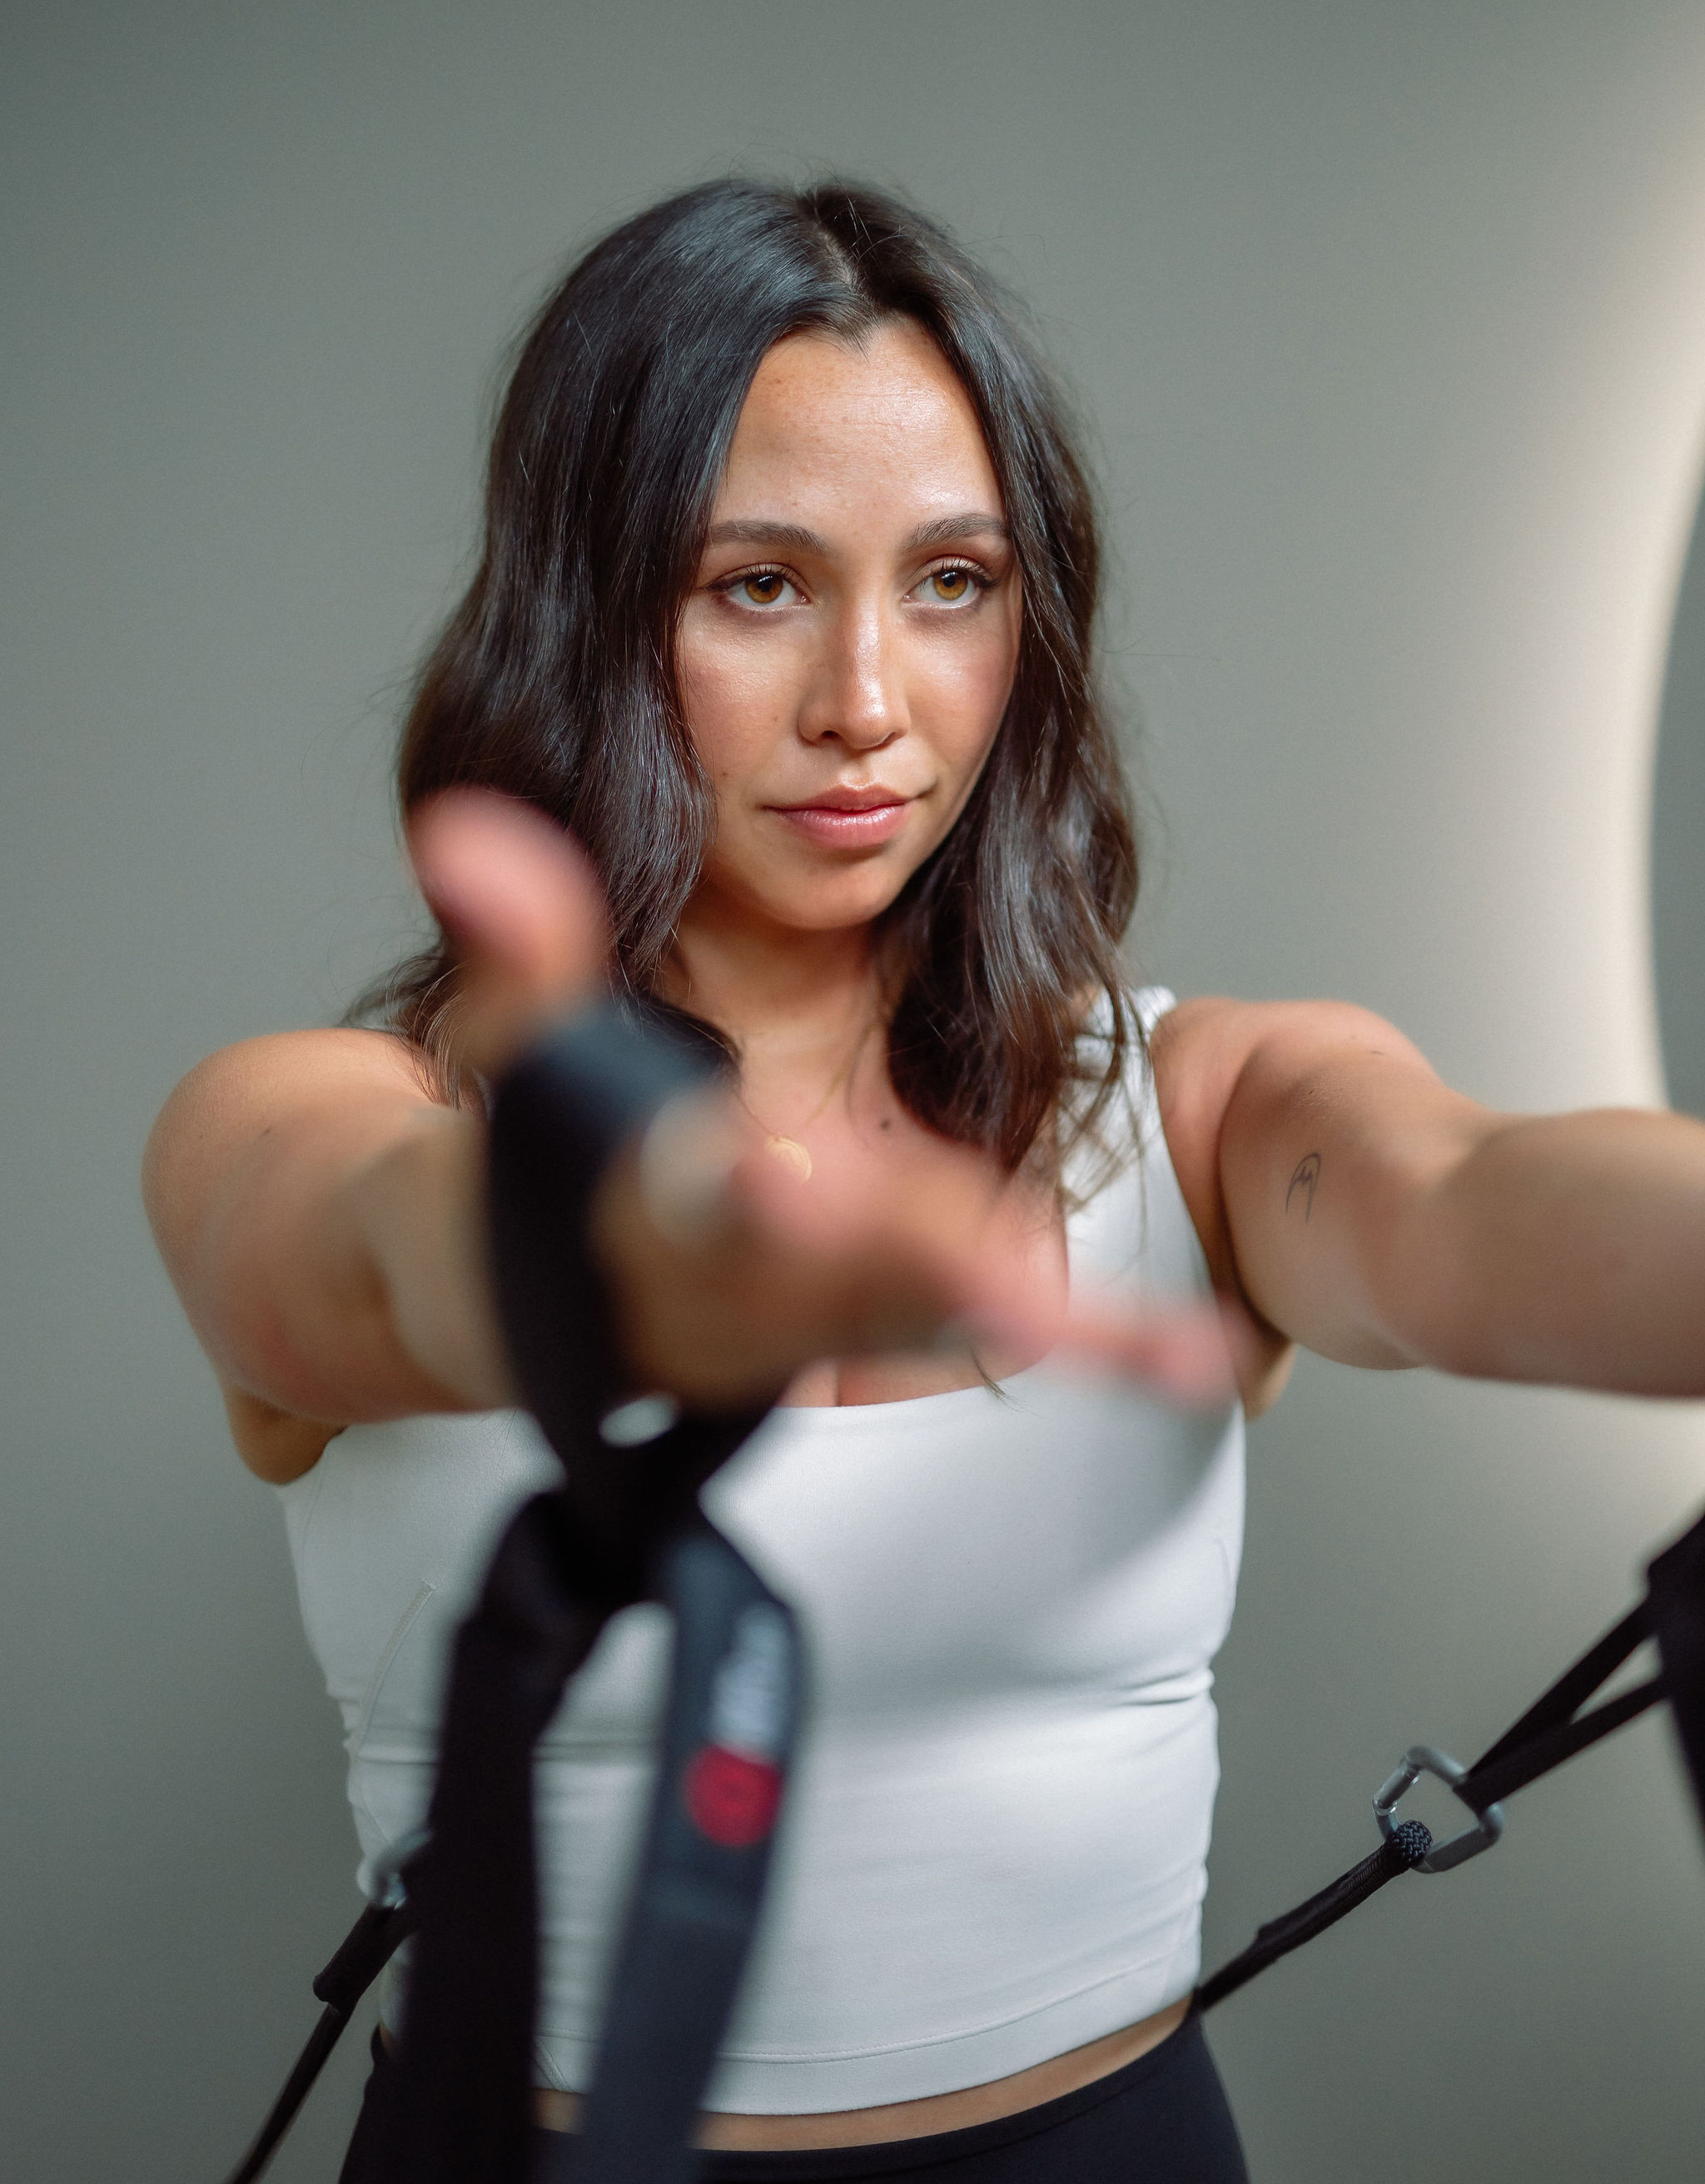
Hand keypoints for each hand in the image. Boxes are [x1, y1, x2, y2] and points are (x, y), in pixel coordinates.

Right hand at [409, 790, 1237, 1412]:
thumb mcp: (516, 1063)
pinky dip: (1101, 1349)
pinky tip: (1202, 1351)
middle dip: (934, 1281)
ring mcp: (824, 1326)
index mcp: (658, 1224)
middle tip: (1027, 1294)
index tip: (769, 1179)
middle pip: (851, 1285)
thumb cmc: (525, 1181)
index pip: (699, 1213)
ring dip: (1058, 1334)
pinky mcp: (884, 1330)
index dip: (732, 1201)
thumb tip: (466, 832)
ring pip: (946, 1321)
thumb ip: (515, 949)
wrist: (530, 1314)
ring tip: (1174, 1349)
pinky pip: (1001, 1338)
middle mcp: (749, 1297)